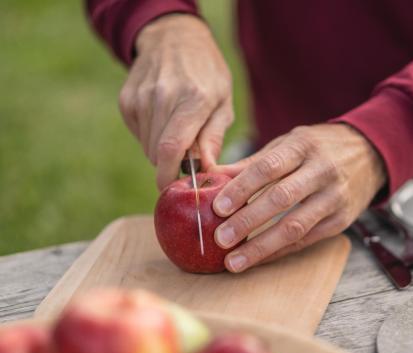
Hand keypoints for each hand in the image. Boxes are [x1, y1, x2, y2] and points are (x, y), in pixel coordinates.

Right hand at [119, 14, 233, 189]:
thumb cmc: (207, 73)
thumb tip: (208, 171)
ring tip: (178, 130)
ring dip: (163, 150)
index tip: (174, 190)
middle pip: (159, 153)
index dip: (170, 176)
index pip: (172, 149)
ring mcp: (140, 98)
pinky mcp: (126, 101)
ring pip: (148, 147)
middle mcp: (163, 97)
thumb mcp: (223, 102)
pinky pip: (139, 134)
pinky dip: (152, 137)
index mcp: (193, 99)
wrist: (174, 37)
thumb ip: (214, 138)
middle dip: (172, 165)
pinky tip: (164, 119)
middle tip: (188, 158)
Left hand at [211, 124, 386, 271]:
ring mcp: (334, 197)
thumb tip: (212, 177)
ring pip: (295, 226)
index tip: (217, 208)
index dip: (242, 188)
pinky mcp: (341, 220)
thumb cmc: (318, 148)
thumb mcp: (289, 143)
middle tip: (220, 239)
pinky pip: (306, 240)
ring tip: (234, 261)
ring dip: (262, 247)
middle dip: (248, 221)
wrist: (369, 154)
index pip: (268, 167)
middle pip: (281, 198)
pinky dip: (278, 252)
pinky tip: (257, 259)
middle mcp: (322, 171)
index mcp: (303, 146)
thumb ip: (253, 162)